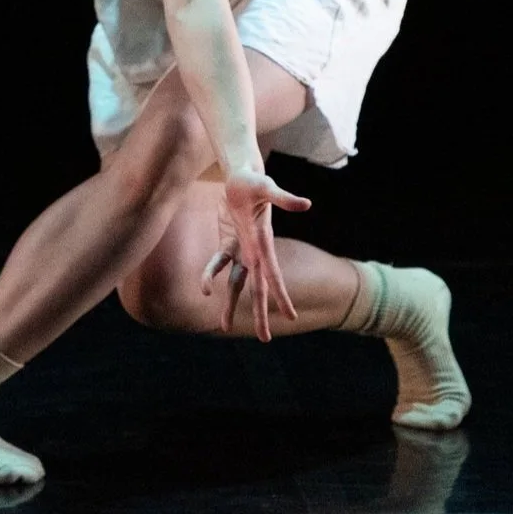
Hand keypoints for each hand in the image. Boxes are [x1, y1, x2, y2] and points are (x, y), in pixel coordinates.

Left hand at [200, 169, 312, 340]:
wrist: (242, 174)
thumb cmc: (254, 180)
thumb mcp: (267, 187)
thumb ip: (284, 198)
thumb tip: (307, 204)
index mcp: (264, 243)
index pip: (274, 275)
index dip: (281, 296)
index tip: (291, 317)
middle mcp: (255, 251)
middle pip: (258, 288)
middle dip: (261, 314)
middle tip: (265, 339)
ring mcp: (242, 249)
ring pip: (236, 283)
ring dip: (232, 304)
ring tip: (224, 326)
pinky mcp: (229, 242)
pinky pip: (218, 263)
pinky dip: (211, 275)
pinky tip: (205, 290)